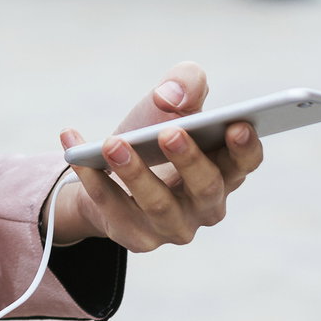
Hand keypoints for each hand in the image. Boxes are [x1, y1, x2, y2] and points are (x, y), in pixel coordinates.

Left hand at [50, 62, 263, 251]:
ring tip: (112, 143)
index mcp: (224, 169)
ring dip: (135, 173)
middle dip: (190, 160)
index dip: (245, 147)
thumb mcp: (171, 99)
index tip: (236, 125)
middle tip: (170, 132)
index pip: (245, 163)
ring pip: (158, 205)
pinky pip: (113, 208)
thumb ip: (185, 83)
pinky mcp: (137, 237)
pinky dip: (91, 178)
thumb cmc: (151, 132)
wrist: (107, 168)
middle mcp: (206, 204)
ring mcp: (174, 226)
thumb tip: (171, 97)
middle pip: (207, 188)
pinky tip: (74, 148)